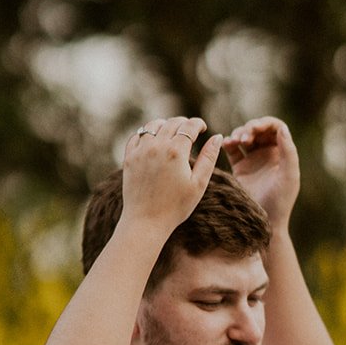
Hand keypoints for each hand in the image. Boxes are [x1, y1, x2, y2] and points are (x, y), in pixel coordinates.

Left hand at [121, 118, 222, 235]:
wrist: (146, 221)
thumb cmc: (176, 206)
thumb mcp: (198, 184)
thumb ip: (208, 158)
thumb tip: (217, 137)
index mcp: (176, 151)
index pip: (189, 126)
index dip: (198, 123)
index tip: (203, 128)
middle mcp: (156, 146)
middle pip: (171, 123)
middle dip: (183, 123)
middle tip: (190, 130)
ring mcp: (140, 151)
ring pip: (152, 125)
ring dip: (164, 124)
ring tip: (172, 132)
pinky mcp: (129, 158)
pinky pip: (136, 137)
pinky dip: (146, 133)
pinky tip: (153, 141)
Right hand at [222, 117, 299, 229]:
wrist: (264, 223)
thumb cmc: (281, 201)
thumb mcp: (289, 175)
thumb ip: (288, 151)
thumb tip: (281, 129)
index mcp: (282, 153)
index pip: (274, 128)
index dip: (264, 123)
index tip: (255, 128)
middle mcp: (268, 154)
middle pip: (258, 130)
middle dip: (250, 128)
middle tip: (244, 138)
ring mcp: (254, 160)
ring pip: (244, 137)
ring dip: (238, 134)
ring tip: (234, 142)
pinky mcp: (240, 169)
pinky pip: (232, 150)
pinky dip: (228, 143)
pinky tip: (226, 144)